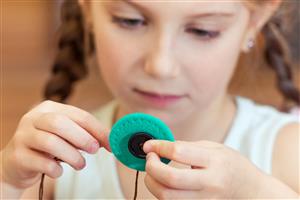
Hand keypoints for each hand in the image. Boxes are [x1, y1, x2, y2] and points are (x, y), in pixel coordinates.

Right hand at [1, 100, 109, 190]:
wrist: (16, 163)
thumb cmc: (48, 147)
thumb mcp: (66, 136)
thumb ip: (84, 134)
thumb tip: (109, 140)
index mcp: (49, 108)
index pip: (79, 115)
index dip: (98, 129)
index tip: (110, 143)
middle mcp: (33, 118)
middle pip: (60, 123)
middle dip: (83, 138)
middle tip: (95, 150)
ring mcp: (23, 136)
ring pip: (50, 142)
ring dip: (72, 155)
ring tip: (80, 164)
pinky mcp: (17, 156)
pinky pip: (41, 162)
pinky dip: (55, 169)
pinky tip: (59, 171)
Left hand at [143, 140, 265, 198]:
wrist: (251, 192)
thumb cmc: (232, 166)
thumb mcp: (215, 148)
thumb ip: (187, 147)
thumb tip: (160, 147)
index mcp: (215, 162)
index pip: (179, 152)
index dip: (158, 147)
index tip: (149, 145)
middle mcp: (210, 184)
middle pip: (169, 179)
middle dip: (151, 167)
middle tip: (150, 158)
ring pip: (166, 197)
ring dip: (152, 182)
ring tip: (155, 171)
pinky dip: (162, 193)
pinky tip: (165, 183)